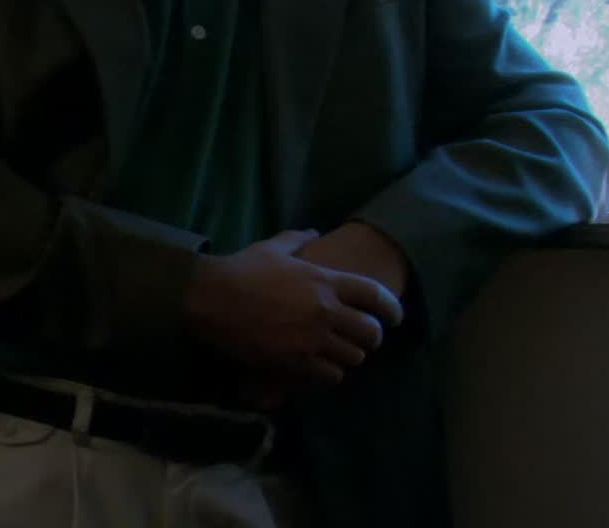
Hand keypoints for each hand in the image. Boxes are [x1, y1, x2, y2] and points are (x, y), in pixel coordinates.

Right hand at [185, 229, 403, 385]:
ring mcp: (313, 339)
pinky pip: (331, 375)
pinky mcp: (297, 362)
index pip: (375, 295)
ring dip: (349, 355)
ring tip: (340, 353)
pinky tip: (320, 368)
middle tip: (363, 338)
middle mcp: (326, 311)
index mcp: (324, 281)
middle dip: (371, 336)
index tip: (396, 318)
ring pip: (353, 357)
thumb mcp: (271, 248)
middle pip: (370, 332)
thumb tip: (314, 232)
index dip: (392, 308)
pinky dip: (330, 373)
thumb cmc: (242, 270)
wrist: (212, 300)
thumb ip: (297, 239)